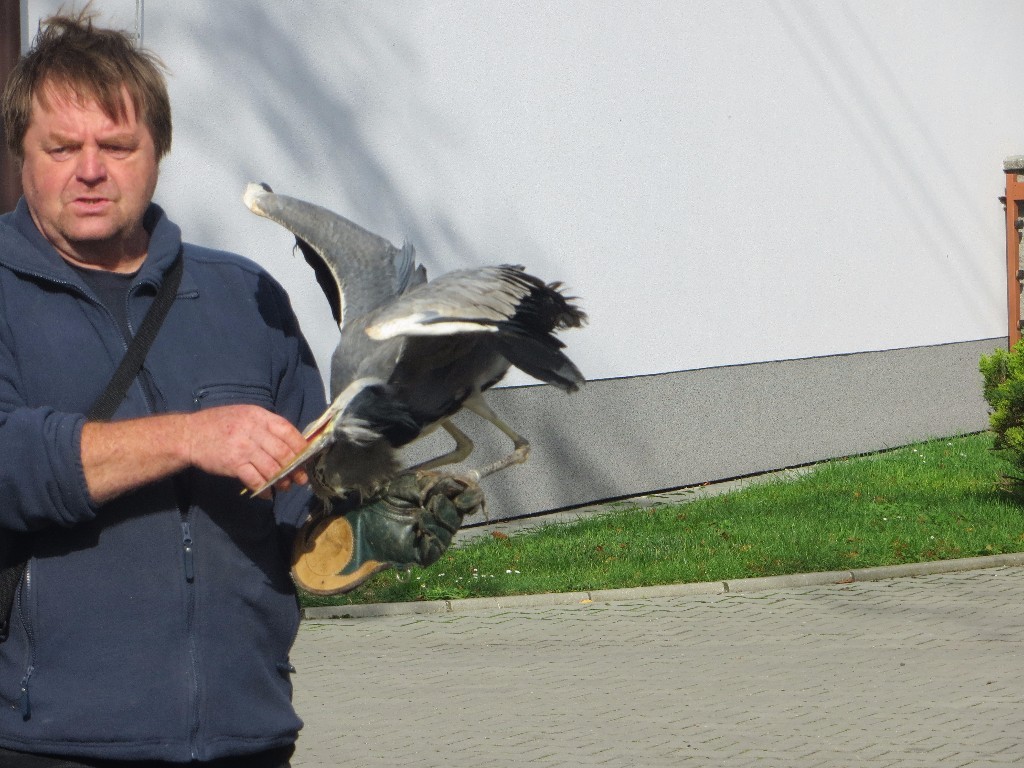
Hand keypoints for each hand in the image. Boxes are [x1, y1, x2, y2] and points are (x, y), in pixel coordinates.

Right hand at [185, 405, 309, 495]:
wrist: (189, 435)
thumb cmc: (219, 424)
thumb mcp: (244, 415)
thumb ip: (266, 426)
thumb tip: (292, 443)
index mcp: (258, 416)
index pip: (288, 430)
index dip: (301, 446)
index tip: (307, 457)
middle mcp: (253, 430)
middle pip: (283, 452)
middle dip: (295, 467)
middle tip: (301, 478)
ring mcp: (243, 448)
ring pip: (272, 468)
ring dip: (282, 481)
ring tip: (285, 486)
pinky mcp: (234, 464)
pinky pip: (256, 480)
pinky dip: (265, 489)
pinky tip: (268, 493)